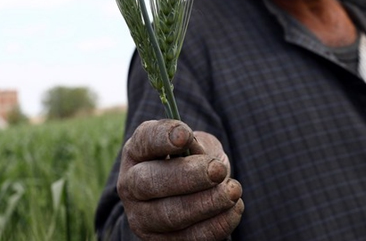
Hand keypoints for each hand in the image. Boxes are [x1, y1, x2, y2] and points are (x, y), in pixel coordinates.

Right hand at [117, 119, 243, 239]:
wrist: (193, 194)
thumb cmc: (194, 161)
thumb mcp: (198, 144)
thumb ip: (200, 146)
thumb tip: (205, 158)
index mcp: (137, 151)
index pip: (144, 141)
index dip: (163, 138)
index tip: (185, 136)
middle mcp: (131, 184)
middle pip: (149, 182)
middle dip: (188, 176)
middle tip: (217, 170)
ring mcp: (142, 216)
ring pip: (169, 215)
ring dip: (206, 204)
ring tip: (233, 191)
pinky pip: (189, 238)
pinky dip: (216, 225)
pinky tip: (234, 208)